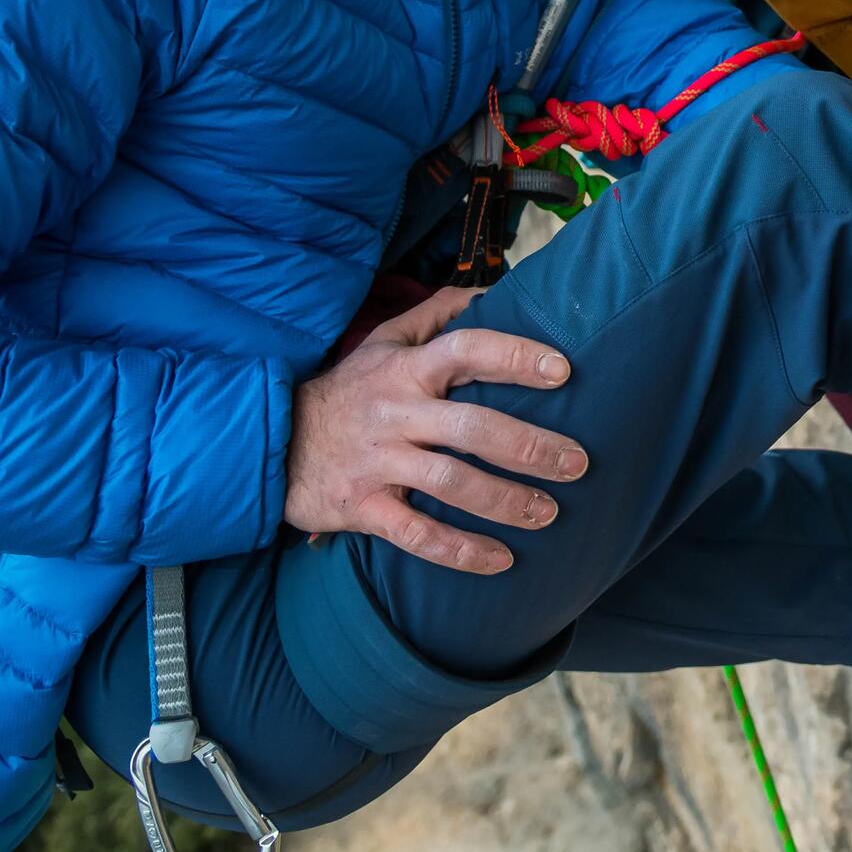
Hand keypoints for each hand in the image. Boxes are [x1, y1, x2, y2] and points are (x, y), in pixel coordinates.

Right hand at [284, 286, 587, 573]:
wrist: (272, 441)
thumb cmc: (348, 389)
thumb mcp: (384, 341)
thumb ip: (437, 314)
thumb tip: (489, 291)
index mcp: (406, 369)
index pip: (466, 350)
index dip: (515, 357)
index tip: (563, 370)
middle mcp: (396, 413)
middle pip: (471, 427)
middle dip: (530, 447)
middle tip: (578, 462)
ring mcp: (379, 462)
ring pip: (451, 484)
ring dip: (506, 501)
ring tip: (550, 513)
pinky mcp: (363, 507)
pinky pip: (416, 534)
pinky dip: (459, 551)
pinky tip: (500, 560)